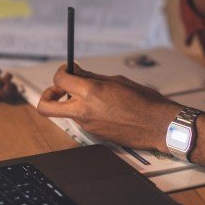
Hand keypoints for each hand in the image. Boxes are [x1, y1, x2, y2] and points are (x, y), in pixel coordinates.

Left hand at [36, 64, 180, 151]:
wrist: (158, 125)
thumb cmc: (144, 101)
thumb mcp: (117, 81)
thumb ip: (93, 77)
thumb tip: (76, 72)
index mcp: (91, 92)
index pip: (60, 80)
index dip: (61, 72)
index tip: (68, 70)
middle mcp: (84, 111)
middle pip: (45, 107)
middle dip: (48, 95)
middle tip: (60, 89)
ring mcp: (88, 125)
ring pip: (67, 112)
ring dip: (73, 102)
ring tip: (96, 95)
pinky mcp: (95, 134)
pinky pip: (82, 120)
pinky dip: (87, 111)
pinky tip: (106, 107)